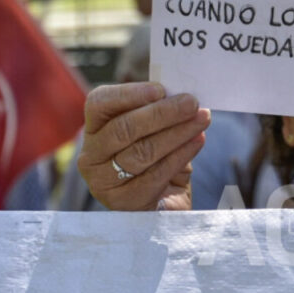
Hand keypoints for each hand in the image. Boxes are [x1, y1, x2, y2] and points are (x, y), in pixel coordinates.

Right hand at [77, 82, 209, 210]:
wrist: (163, 202)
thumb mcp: (154, 130)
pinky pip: (155, 174)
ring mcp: (103, 182)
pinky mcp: (123, 202)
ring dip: (177, 132)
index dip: (129, 95)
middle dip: (162, 113)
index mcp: (94, 128)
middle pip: (124, 128)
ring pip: (142, 151)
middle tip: (191, 103)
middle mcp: (92, 156)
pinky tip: (197, 141)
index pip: (99, 104)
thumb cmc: (157, 157)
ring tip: (201, 120)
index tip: (160, 90)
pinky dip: (180, 155)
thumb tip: (180, 96)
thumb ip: (158, 111)